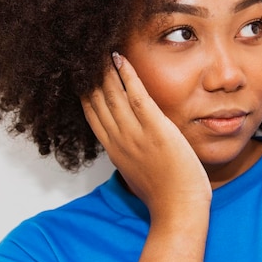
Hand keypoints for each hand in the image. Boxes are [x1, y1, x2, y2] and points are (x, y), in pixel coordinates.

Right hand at [81, 52, 211, 221]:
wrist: (178, 209)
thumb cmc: (162, 196)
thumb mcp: (136, 174)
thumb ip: (129, 157)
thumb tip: (126, 148)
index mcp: (114, 151)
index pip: (93, 115)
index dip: (85, 93)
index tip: (82, 76)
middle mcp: (119, 140)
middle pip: (97, 101)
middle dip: (91, 76)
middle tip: (87, 56)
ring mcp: (136, 134)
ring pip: (113, 94)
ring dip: (106, 70)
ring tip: (101, 51)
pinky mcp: (155, 129)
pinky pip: (136, 96)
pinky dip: (127, 76)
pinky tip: (121, 60)